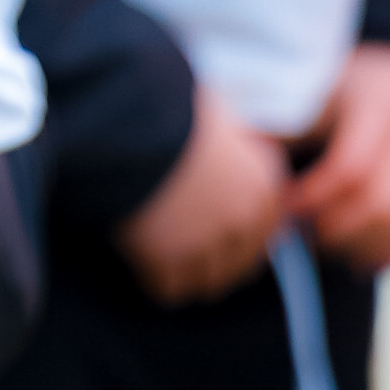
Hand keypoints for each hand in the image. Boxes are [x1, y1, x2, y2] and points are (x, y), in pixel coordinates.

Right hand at [115, 83, 287, 303]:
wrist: (121, 117)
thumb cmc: (165, 101)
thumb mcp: (212, 108)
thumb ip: (229, 135)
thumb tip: (225, 137)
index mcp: (263, 180)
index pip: (268, 223)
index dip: (237, 220)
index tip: (212, 214)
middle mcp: (244, 218)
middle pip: (243, 261)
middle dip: (216, 253)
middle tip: (182, 234)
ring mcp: (208, 244)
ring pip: (209, 282)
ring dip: (188, 270)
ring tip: (160, 245)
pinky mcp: (167, 262)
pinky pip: (168, 289)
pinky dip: (153, 276)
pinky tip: (137, 252)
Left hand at [287, 42, 389, 273]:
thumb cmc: (343, 89)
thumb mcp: (313, 90)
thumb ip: (283, 123)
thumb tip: (241, 155)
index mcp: (387, 96)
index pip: (353, 166)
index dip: (315, 197)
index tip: (283, 207)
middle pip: (385, 201)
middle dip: (337, 227)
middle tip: (303, 234)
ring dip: (365, 244)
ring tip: (326, 244)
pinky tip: (359, 255)